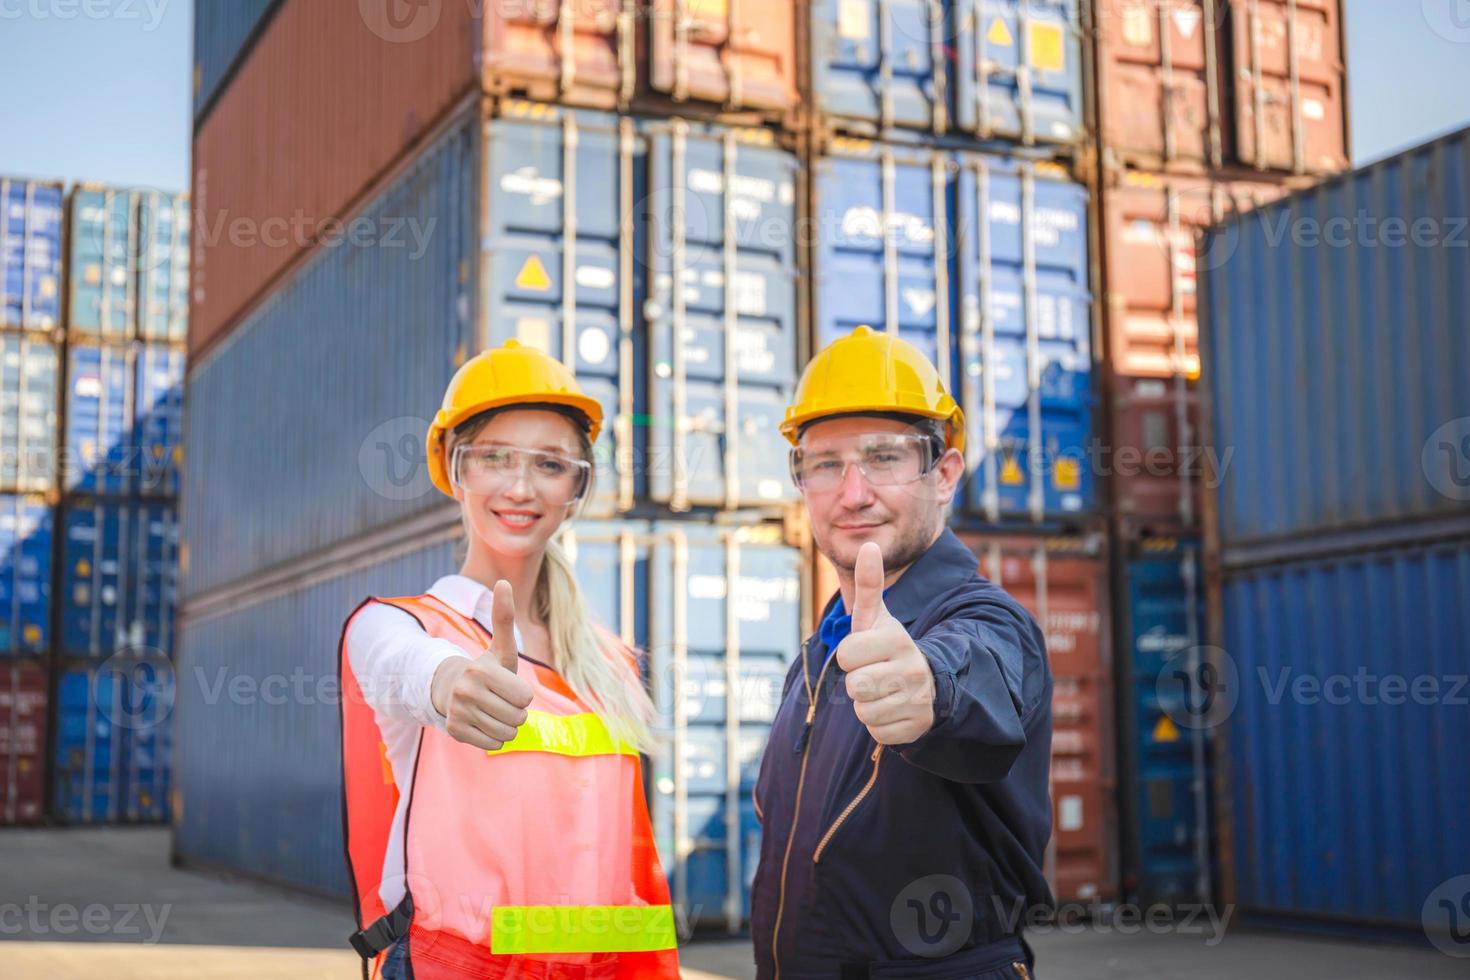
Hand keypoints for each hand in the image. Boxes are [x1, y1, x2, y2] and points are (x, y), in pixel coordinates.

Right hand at [430, 580, 533, 750]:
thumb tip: (503, 581)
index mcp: (481, 671)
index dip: (522, 694)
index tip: (507, 686)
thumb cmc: (485, 669)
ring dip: (506, 725)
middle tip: (500, 700)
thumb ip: (504, 618)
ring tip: (492, 710)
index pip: (525, 698)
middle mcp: (467, 692)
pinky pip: (494, 744)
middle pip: (519, 718)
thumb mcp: (500, 647)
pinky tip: (482, 722)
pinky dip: (494, 737)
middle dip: (516, 711)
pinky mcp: (455, 732)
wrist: (450, 689)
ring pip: (507, 733)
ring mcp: (459, 713)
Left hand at [835, 542, 936, 744]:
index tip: (866, 651)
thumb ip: (869, 584)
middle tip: (875, 673)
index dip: (850, 655)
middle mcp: (911, 669)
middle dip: (858, 681)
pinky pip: (877, 732)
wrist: (930, 681)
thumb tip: (868, 545)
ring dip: (867, 704)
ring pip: (864, 711)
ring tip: (884, 690)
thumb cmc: (890, 647)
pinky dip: (881, 724)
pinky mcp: (917, 727)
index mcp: (896, 639)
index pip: (845, 655)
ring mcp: (916, 700)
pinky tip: (894, 708)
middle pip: (854, 686)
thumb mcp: (878, 618)